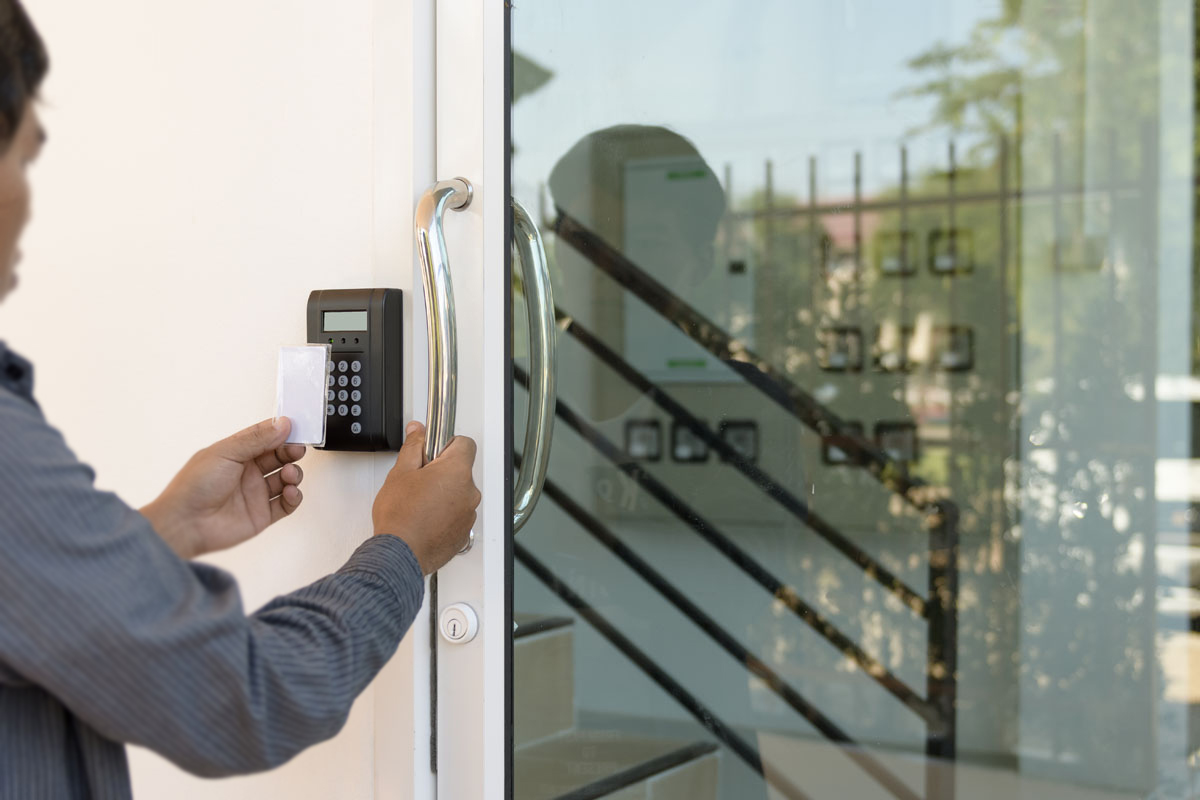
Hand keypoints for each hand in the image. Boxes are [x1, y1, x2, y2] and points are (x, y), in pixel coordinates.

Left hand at [141, 418, 306, 559]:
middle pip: (279, 458)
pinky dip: (294, 497)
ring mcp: (255, 494)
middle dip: (291, 452)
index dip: (281, 433)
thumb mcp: (225, 452)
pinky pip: (286, 504)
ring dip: (294, 474)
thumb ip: (256, 438)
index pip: (265, 438)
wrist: (185, 524)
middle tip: (297, 450)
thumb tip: (282, 424)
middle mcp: (247, 473)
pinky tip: (290, 492)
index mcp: (236, 454)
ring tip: (289, 474)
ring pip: (285, 479)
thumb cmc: (194, 487)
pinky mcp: (261, 515)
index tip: (295, 429)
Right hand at [373, 422, 480, 574]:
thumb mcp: (401, 472)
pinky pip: (457, 514)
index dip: (447, 444)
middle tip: (419, 479)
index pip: (465, 444)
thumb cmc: (400, 517)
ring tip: (419, 502)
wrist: (400, 554)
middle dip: (442, 470)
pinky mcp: (464, 532)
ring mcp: (468, 513)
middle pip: (461, 470)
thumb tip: (417, 431)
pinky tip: (425, 517)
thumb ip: (413, 446)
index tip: (434, 450)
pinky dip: (445, 513)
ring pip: (459, 493)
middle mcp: (469, 491)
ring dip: (444, 493)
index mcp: (456, 471)